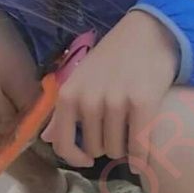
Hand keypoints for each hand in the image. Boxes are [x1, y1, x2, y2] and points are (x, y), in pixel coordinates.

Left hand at [41, 11, 178, 173]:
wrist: (147, 32)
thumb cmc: (113, 57)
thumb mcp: (80, 79)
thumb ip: (64, 109)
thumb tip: (46, 138)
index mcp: (69, 95)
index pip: (62, 144)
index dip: (75, 159)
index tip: (88, 160)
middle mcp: (88, 100)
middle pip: (94, 149)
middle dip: (106, 146)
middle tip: (118, 132)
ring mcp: (115, 101)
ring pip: (116, 150)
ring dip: (125, 149)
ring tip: (131, 134)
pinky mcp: (142, 103)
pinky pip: (139, 147)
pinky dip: (142, 158)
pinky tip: (144, 156)